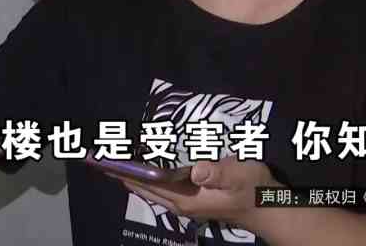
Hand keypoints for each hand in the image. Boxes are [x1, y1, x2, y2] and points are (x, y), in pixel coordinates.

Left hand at [108, 156, 280, 229]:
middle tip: (97, 157)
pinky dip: (144, 178)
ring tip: (111, 161)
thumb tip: (197, 169)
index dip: (125, 170)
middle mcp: (179, 203)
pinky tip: (140, 169)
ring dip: (130, 176)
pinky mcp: (189, 200)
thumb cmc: (254, 189)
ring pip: (148, 190)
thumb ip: (219, 172)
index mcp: (185, 198)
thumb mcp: (241, 175)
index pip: (147, 183)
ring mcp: (184, 203)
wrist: (268, 208)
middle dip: (120, 173)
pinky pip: (158, 188)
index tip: (103, 160)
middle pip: (141, 188)